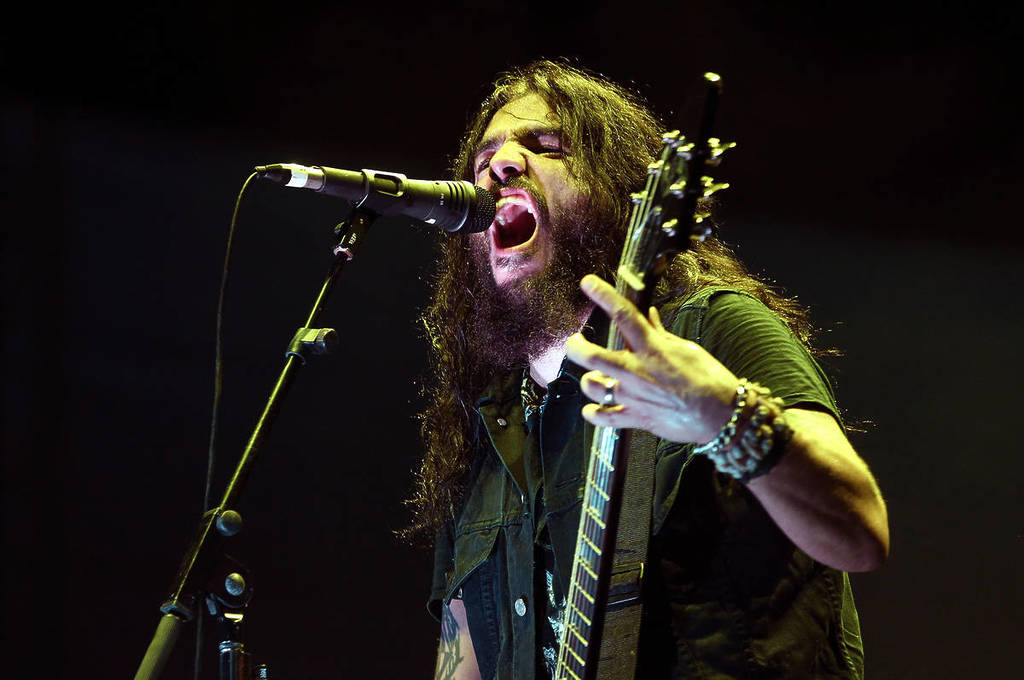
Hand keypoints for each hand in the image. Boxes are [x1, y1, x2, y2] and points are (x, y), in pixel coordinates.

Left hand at [565, 274, 738, 443]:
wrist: (721, 414)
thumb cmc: (708, 379)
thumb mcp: (686, 349)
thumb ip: (660, 334)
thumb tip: (649, 316)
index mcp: (651, 349)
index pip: (623, 315)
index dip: (603, 295)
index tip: (588, 283)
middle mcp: (636, 371)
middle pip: (592, 356)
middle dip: (576, 346)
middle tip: (574, 341)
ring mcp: (633, 397)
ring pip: (592, 386)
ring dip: (589, 380)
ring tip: (594, 377)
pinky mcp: (635, 418)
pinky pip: (603, 418)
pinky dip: (593, 413)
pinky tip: (592, 409)